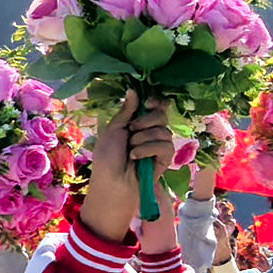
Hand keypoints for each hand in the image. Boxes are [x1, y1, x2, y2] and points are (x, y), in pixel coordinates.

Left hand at [78, 93, 173, 246]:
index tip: (148, 104)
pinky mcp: (166, 158)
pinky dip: (148, 149)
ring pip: (163, 130)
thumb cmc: (107, 157)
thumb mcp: (113, 130)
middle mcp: (150, 131)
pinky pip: (165, 145)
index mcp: (137, 122)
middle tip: (131, 131)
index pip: (155, 106)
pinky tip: (137, 157)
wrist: (112, 182)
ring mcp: (159, 145)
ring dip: (143, 139)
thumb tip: (133, 89)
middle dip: (145, 121)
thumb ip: (126, 111)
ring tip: (131, 150)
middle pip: (161, 115)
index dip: (155, 102)